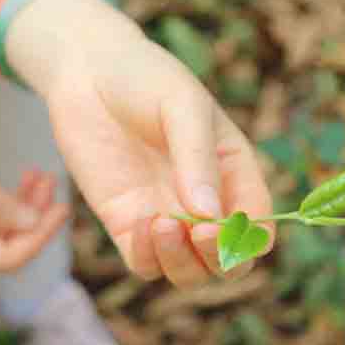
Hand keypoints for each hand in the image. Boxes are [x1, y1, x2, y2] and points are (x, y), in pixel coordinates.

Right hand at [0, 146, 68, 271]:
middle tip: (52, 181)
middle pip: (6, 241)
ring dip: (24, 202)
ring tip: (42, 176)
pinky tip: (24, 180)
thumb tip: (33, 221)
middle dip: (36, 213)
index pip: (7, 257)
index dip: (40, 234)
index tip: (63, 209)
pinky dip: (4, 198)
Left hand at [6, 0, 274, 287]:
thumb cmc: (146, 79)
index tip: (225, 223)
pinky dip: (148, 257)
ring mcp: (167, 217)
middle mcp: (204, 203)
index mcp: (233, 174)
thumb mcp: (183, 106)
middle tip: (200, 232)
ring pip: (189, 272)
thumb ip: (197, 158)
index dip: (250, 239)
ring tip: (163, 223)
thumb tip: (208, 216)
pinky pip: (145, 264)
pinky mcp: (128, 223)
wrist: (87, 72)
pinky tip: (142, 223)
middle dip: (219, 259)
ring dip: (183, 262)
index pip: (258, 226)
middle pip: (227, 261)